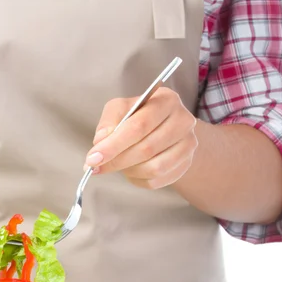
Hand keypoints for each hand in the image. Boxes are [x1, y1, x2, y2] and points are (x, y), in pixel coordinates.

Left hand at [84, 88, 198, 189]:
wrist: (165, 128)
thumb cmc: (139, 116)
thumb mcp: (120, 109)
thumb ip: (108, 122)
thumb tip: (100, 142)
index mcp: (166, 100)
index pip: (138, 126)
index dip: (114, 145)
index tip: (93, 158)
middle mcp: (183, 121)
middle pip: (146, 149)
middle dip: (117, 161)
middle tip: (97, 166)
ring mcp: (188, 144)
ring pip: (154, 168)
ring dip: (129, 171)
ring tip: (118, 165)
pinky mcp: (185, 164)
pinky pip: (157, 181)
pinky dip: (138, 179)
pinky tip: (131, 170)